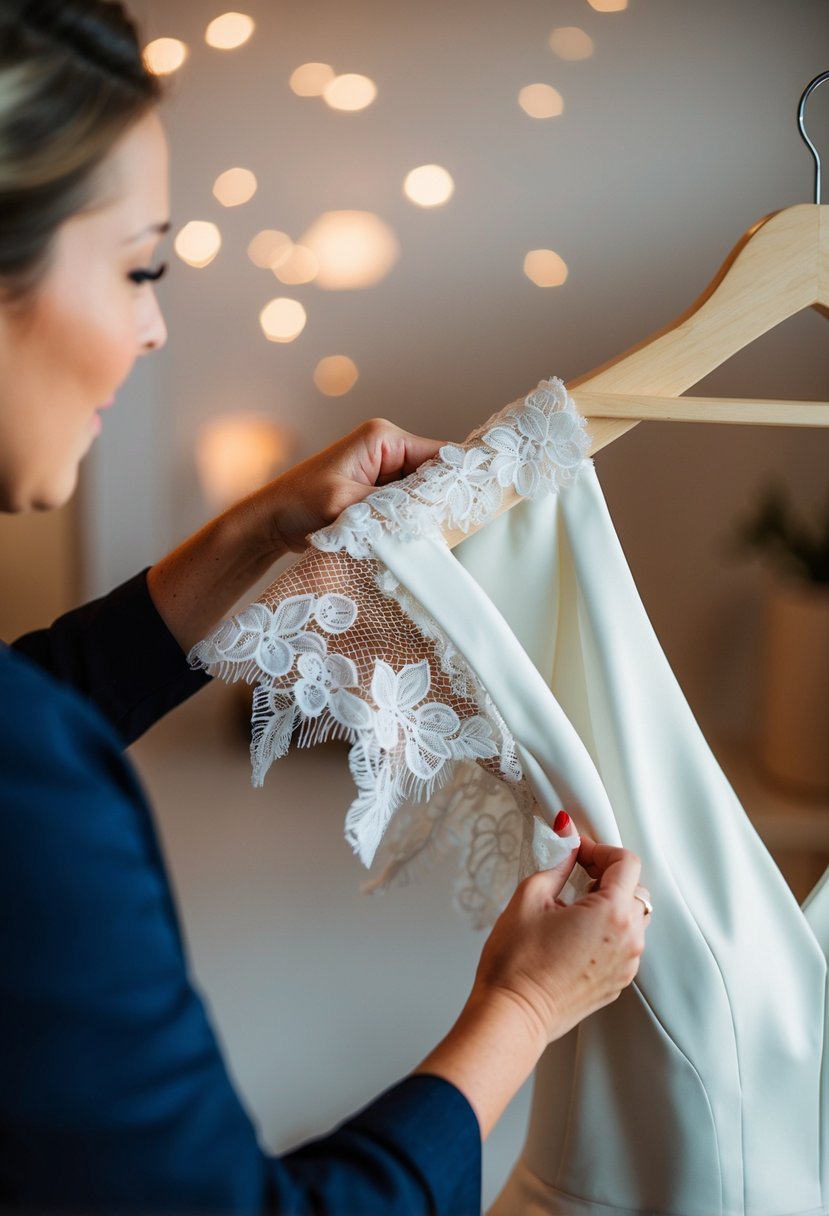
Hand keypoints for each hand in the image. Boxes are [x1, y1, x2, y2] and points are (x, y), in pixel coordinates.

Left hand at [250, 418, 442, 555]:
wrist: (267, 522)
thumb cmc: (297, 504)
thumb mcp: (346, 504)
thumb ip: (390, 506)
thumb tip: (431, 513)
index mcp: (382, 438)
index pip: (438, 454)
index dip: (459, 479)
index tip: (477, 504)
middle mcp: (387, 449)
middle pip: (434, 474)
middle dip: (443, 499)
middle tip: (458, 528)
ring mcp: (382, 471)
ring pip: (422, 492)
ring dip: (426, 514)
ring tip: (439, 537)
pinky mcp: (376, 492)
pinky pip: (406, 504)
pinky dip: (411, 521)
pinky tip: (419, 538)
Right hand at [414, 818, 649, 1138]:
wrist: (513, 1015)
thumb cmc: (517, 963)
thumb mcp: (530, 896)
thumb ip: (557, 862)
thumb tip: (567, 842)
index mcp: (612, 913)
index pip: (627, 862)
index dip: (601, 850)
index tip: (578, 853)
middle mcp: (629, 940)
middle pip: (635, 889)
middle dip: (608, 875)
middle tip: (576, 873)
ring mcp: (626, 965)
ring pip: (633, 918)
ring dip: (611, 904)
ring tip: (573, 905)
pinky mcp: (617, 983)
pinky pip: (624, 945)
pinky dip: (608, 931)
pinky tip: (574, 933)